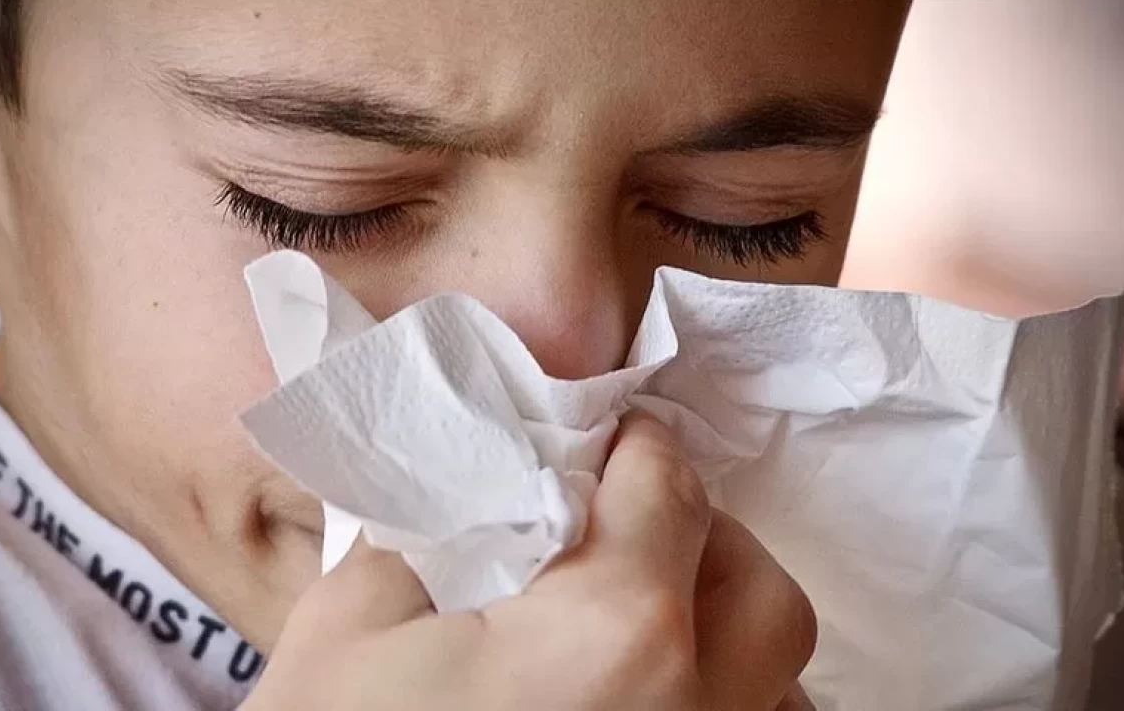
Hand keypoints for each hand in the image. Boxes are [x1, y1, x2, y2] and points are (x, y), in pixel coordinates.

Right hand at [243, 412, 816, 709]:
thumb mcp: (348, 632)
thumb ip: (428, 539)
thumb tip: (475, 503)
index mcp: (613, 634)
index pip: (668, 492)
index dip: (639, 447)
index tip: (616, 440)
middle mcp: (693, 710)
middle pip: (758, 591)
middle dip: (702, 539)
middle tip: (629, 529)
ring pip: (775, 684)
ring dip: (725, 632)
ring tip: (643, 622)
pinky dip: (720, 706)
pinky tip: (646, 704)